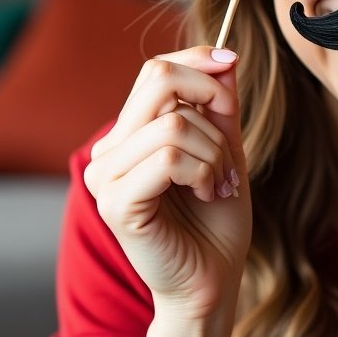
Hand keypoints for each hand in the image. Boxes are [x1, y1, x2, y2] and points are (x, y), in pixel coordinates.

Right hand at [83, 47, 250, 324]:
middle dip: (213, 103)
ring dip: (215, 151)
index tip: (233, 62)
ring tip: (219, 181)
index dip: (198, 60)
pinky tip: (207, 193)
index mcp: (130, 135)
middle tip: (230, 147)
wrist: (213, 280)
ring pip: (173, 123)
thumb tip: (224, 56)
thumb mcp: (225, 150)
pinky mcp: (115, 203)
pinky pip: (169, 158)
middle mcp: (108, 151)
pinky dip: (203, 170)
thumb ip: (219, 106)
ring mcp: (105, 177)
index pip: (156, 71)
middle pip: (159, 80)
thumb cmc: (217, 220)